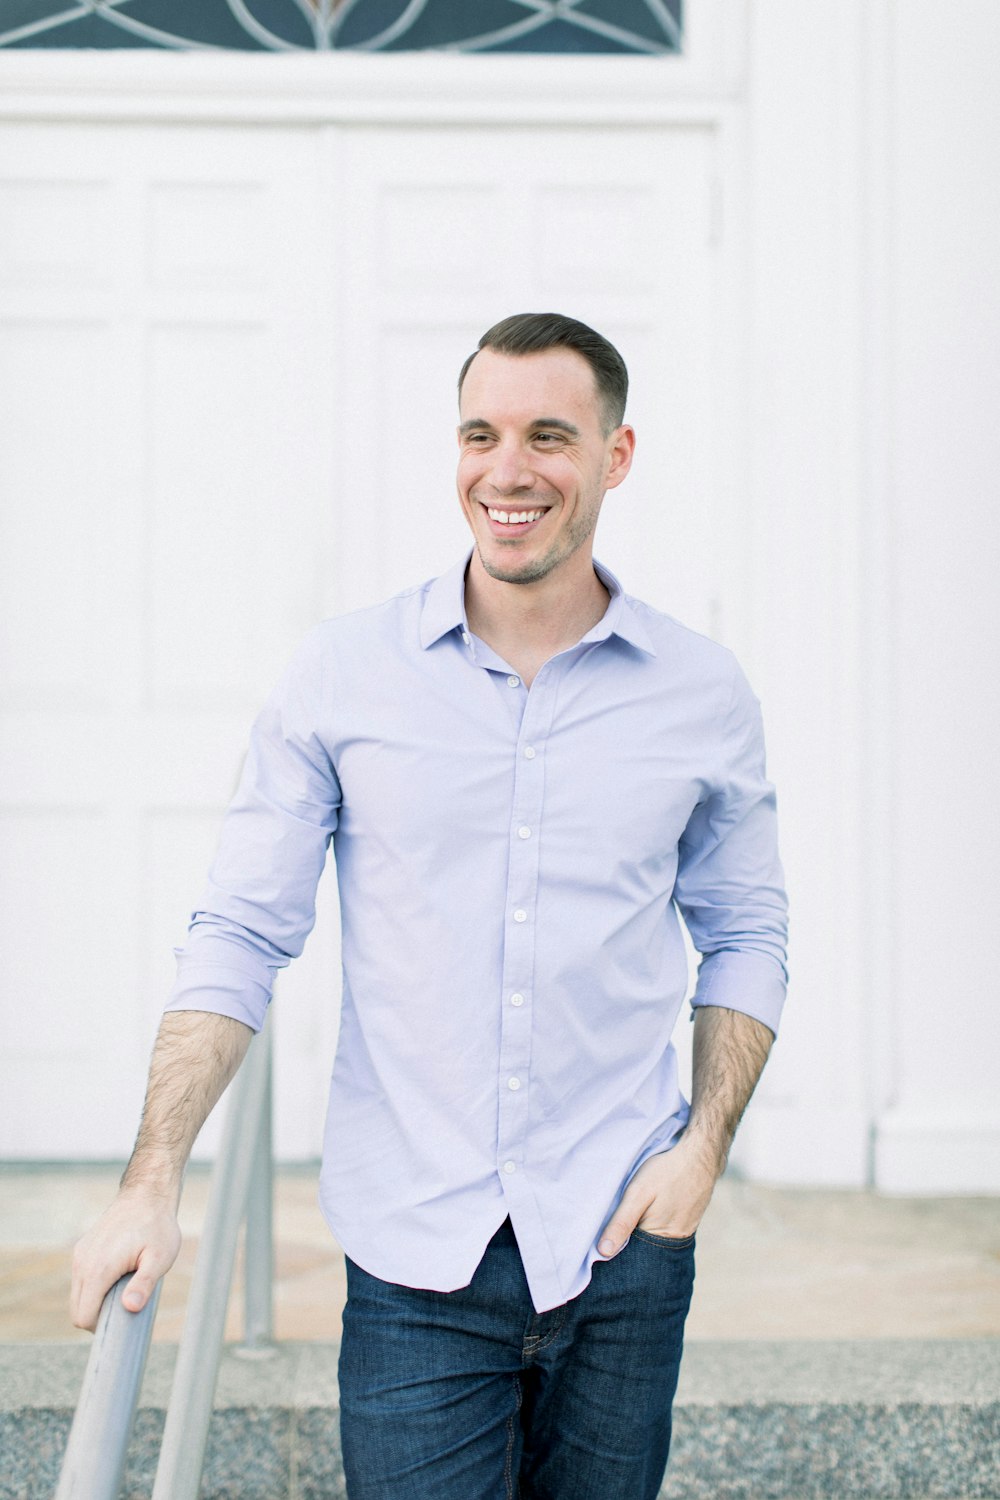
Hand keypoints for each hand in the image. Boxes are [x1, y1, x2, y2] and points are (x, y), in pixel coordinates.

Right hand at [70, 1189, 181, 1331]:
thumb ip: (144, 1284)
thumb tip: (130, 1308)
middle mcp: (83, 1263)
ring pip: (78, 1295)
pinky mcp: (82, 1250)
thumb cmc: (157, 1227)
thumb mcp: (160, 1257)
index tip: (124, 1324)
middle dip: (98, 1317)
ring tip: (125, 1291)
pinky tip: (118, 1278)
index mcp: (99, 1268)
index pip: (83, 1316)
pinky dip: (94, 1288)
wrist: (147, 1195)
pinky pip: (81, 1280)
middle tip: (127, 1308)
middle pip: (77, 1310)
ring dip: (96, 1301)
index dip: (101, 1328)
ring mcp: (80, 1255)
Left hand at [597, 1134, 720, 1257]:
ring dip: (643, 1232)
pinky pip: (668, 1230)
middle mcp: (675, 1241)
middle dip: (630, 1242)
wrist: (701, 1154)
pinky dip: (656, 1224)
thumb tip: (604, 1252)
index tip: (603, 1242)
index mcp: (660, 1238)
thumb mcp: (637, 1193)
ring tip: (634, 1216)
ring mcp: (685, 1231)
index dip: (618, 1248)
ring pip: (656, 1239)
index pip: (632, 1255)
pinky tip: (651, 1211)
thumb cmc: (667, 1171)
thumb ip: (621, 1222)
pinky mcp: (689, 1221)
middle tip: (616, 1224)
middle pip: (646, 1249)